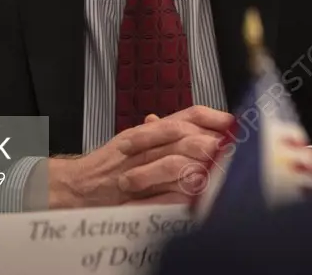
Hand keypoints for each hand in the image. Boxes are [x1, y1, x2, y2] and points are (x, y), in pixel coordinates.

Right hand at [47, 106, 233, 207]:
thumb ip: (165, 133)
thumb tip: (200, 128)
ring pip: (175, 164)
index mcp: (150, 131)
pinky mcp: (133, 195)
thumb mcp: (137, 140)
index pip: (188, 115)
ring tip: (223, 172)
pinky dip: (182, 196)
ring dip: (201, 168)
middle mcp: (145, 145)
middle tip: (235, 151)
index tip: (236, 125)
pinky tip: (199, 197)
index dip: (215, 119)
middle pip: (186, 137)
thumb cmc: (108, 165)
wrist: (76, 186)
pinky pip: (163, 196)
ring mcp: (138, 169)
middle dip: (213, 144)